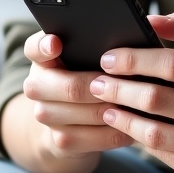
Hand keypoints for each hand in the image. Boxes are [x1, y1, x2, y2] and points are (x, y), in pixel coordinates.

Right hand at [19, 30, 133, 164]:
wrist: (67, 123)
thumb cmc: (85, 75)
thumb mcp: (84, 56)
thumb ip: (98, 42)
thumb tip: (138, 32)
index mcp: (42, 57)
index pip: (35, 47)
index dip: (45, 46)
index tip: (56, 43)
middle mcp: (36, 86)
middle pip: (70, 86)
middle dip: (103, 85)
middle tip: (129, 81)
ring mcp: (45, 115)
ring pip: (84, 112)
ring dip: (114, 108)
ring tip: (139, 102)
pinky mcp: (60, 140)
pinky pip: (92, 137)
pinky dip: (116, 130)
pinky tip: (133, 124)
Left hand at [88, 10, 173, 172]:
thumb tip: (151, 20)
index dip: (136, 59)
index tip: (109, 57)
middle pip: (157, 99)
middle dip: (117, 88)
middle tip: (94, 81)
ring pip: (153, 132)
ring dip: (121, 118)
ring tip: (104, 106)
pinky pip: (163, 155)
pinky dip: (140, 139)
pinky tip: (127, 127)